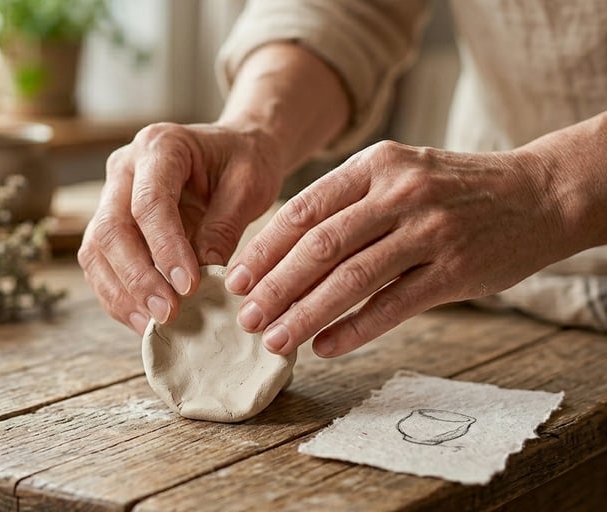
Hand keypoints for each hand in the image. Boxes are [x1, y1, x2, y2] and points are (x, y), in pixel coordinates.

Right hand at [78, 122, 283, 333]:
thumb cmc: (244, 161)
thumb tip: (205, 273)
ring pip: (96, 250)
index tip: (189, 286)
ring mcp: (112, 195)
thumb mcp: (248, 186)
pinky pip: (101, 264)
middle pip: (112, 228)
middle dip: (137, 278)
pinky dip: (118, 295)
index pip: (149, 203)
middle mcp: (125, 168)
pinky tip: (142, 319)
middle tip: (168, 313)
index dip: (165, 248)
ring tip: (152, 324)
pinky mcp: (112, 223)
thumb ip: (224, 227)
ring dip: (121, 293)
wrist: (234, 149)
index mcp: (161, 146)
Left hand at [225, 140, 568, 357]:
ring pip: (351, 279)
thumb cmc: (452, 188)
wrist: (536, 193)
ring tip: (275, 341)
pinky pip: (392, 306)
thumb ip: (346, 202)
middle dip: (275, 287)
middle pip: (320, 247)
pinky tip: (325, 348)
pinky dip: (354, 330)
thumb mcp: (398, 172)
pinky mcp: (454, 270)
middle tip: (246, 318)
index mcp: (375, 165)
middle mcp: (399, 193)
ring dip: (306, 315)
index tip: (236, 280)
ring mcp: (428, 231)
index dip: (264, 249)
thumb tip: (283, 252)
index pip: (303, 210)